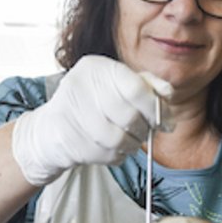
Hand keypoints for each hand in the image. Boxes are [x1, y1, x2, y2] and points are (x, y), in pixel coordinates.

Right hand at [11, 55, 171, 185]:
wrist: (54, 127)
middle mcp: (79, 85)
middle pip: (128, 116)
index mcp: (96, 67)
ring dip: (131, 145)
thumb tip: (167, 94)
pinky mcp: (67, 138)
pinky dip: (116, 155)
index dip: (156, 108)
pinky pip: (105, 154)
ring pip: (117, 139)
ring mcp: (70, 113)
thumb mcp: (119, 85)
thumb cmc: (94, 104)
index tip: (166, 122)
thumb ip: (147, 85)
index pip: (136, 88)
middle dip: (144, 129)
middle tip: (145, 133)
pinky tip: (112, 148)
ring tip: (129, 141)